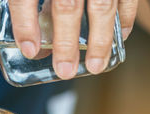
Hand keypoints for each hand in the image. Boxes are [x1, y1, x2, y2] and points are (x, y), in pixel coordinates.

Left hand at [8, 0, 137, 78]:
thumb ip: (29, 4)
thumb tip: (32, 43)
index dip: (25, 24)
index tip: (29, 50)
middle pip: (67, 5)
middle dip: (66, 43)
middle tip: (64, 70)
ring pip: (101, 5)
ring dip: (99, 40)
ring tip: (95, 65)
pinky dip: (124, 18)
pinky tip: (119, 38)